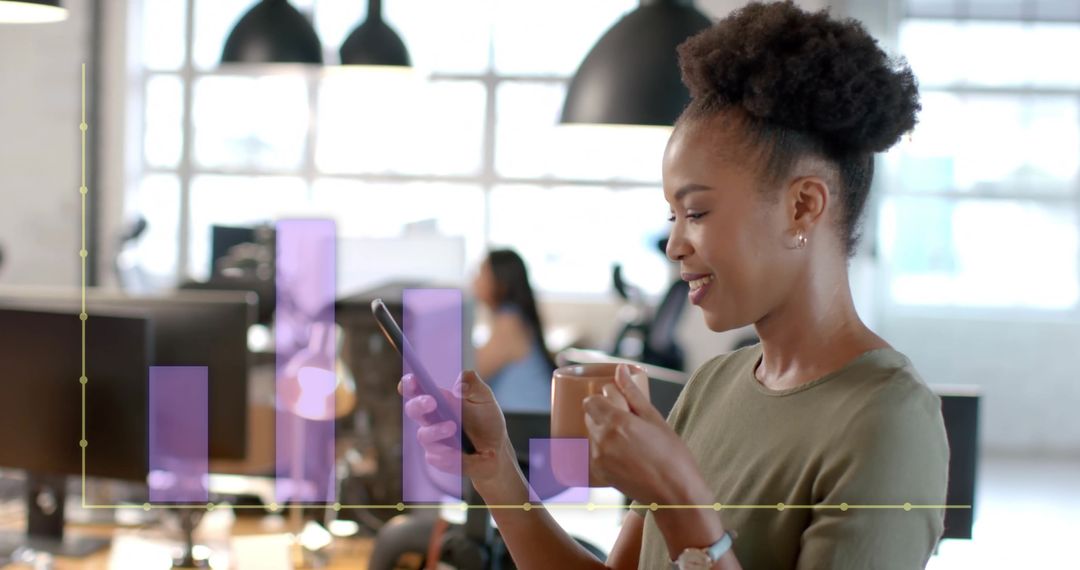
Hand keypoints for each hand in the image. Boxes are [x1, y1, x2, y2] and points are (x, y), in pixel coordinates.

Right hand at [399, 370, 511, 483]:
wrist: (497, 449)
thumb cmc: (486, 420)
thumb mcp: (484, 396)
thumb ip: (472, 383)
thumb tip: (457, 387)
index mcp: (437, 399)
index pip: (415, 389)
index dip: (409, 384)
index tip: (412, 379)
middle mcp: (430, 418)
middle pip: (413, 410)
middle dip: (419, 405)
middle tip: (432, 402)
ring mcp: (432, 439)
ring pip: (424, 435)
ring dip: (437, 431)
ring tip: (453, 427)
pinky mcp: (437, 458)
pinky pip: (436, 457)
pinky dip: (448, 454)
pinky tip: (459, 452)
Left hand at [583, 364, 704, 505]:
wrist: (675, 495)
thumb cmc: (673, 456)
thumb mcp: (655, 419)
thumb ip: (633, 394)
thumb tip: (620, 369)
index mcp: (616, 422)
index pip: (591, 400)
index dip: (604, 399)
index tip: (618, 402)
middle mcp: (602, 439)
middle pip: (590, 416)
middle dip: (604, 414)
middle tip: (627, 421)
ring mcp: (598, 458)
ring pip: (591, 434)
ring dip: (603, 432)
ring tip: (628, 441)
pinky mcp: (599, 473)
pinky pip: (592, 452)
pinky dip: (603, 449)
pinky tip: (624, 455)